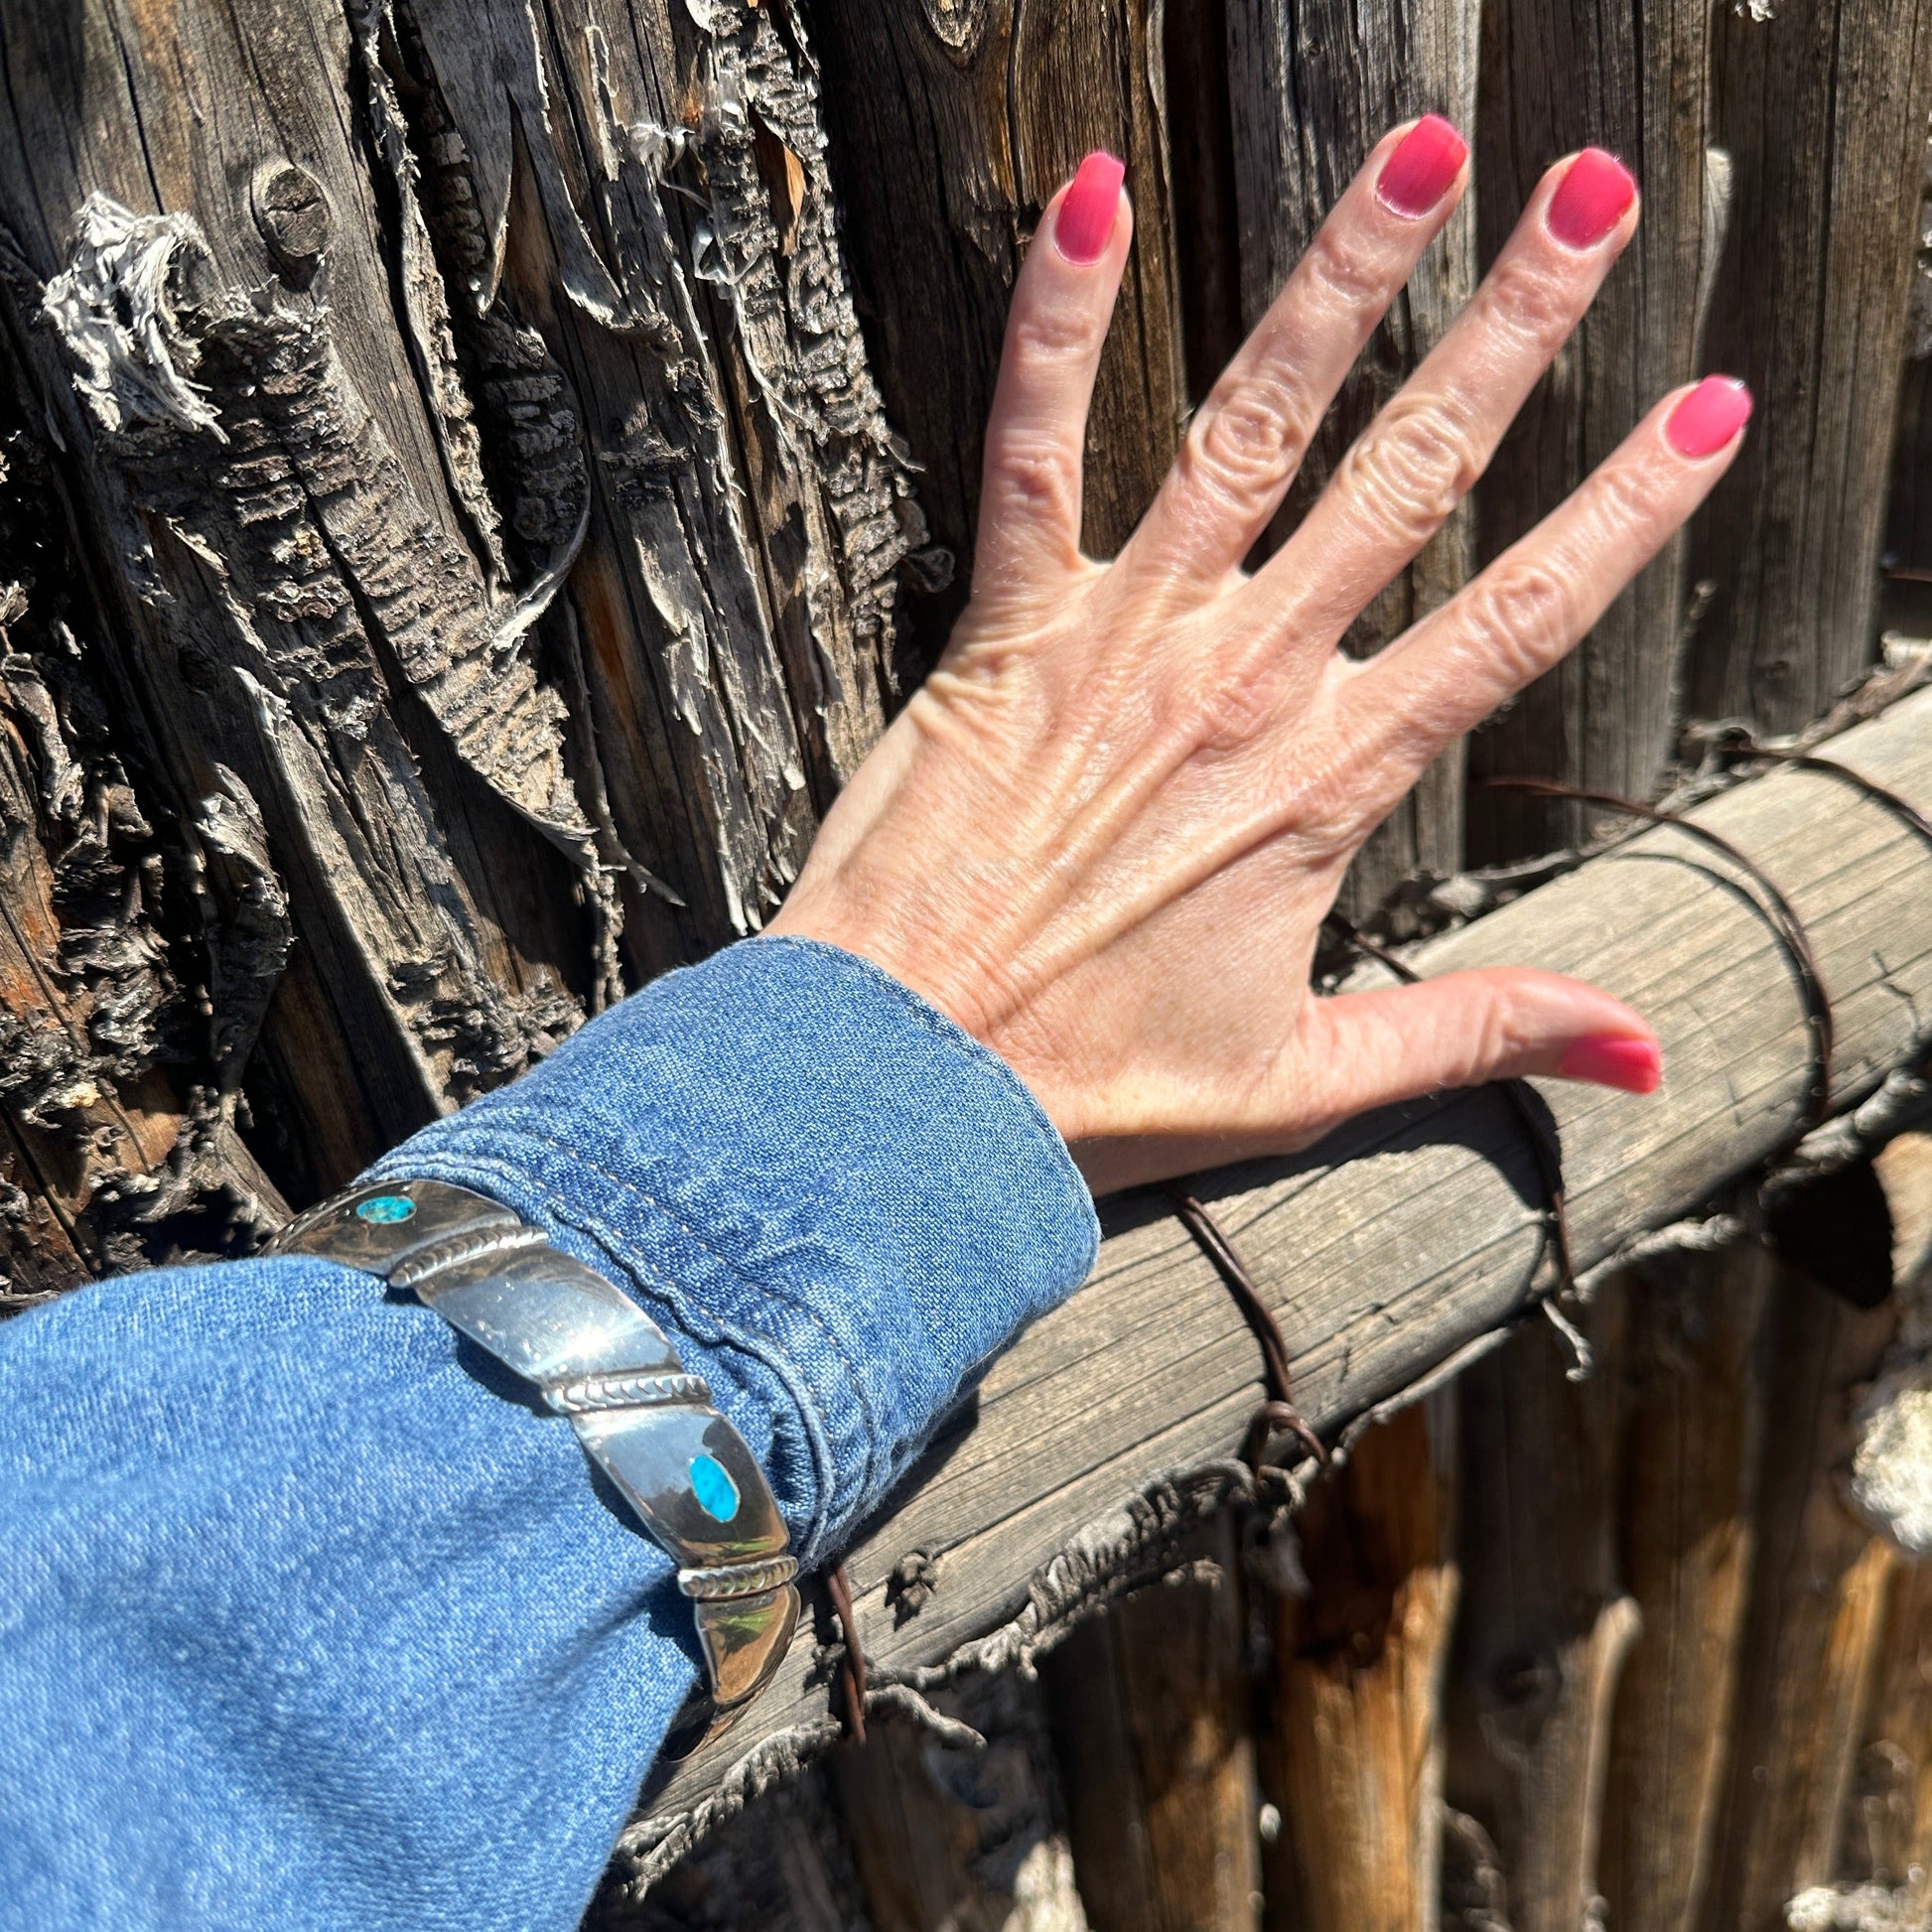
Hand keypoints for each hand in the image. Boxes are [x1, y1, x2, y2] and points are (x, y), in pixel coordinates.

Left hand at [769, 122, 1749, 1195]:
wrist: (905, 1081)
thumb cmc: (1091, 1086)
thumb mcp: (1307, 1078)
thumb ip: (1476, 1029)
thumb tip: (1643, 1046)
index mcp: (1327, 787)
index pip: (1514, 622)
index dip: (1624, 511)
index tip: (1709, 409)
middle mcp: (1241, 688)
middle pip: (1409, 479)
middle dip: (1514, 328)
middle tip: (1595, 198)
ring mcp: (1119, 642)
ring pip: (1253, 426)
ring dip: (1343, 280)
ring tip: (1424, 152)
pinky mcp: (1003, 629)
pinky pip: (1033, 450)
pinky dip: (1057, 324)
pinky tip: (1089, 196)